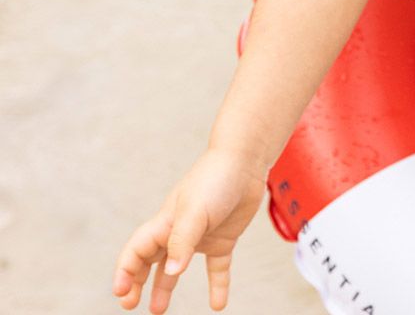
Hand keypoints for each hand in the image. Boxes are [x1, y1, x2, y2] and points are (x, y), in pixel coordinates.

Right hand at [112, 148, 266, 312]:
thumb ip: (183, 241)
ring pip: (177, 267)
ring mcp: (201, 235)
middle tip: (130, 304)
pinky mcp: (223, 238)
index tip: (121, 292)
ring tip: (157, 310)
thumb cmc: (216, 179)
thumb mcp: (196, 210)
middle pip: (150, 260)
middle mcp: (179, 230)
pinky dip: (217, 286)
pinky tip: (219, 305)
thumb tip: (173, 272)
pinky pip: (217, 268)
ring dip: (166, 287)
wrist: (246, 161)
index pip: (136, 250)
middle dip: (137, 281)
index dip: (125, 271)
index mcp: (165, 222)